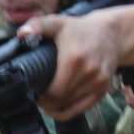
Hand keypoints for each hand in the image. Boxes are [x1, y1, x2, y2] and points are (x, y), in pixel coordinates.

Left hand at [20, 3, 133, 119]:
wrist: (111, 33)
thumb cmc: (79, 30)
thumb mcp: (57, 22)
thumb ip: (37, 25)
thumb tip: (22, 33)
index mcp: (74, 58)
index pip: (54, 91)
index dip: (41, 96)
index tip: (33, 92)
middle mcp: (89, 72)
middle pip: (61, 100)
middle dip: (47, 102)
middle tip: (38, 96)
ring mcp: (98, 82)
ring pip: (72, 106)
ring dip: (57, 107)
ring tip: (47, 99)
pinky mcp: (103, 89)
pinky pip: (83, 109)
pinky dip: (69, 111)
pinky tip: (58, 107)